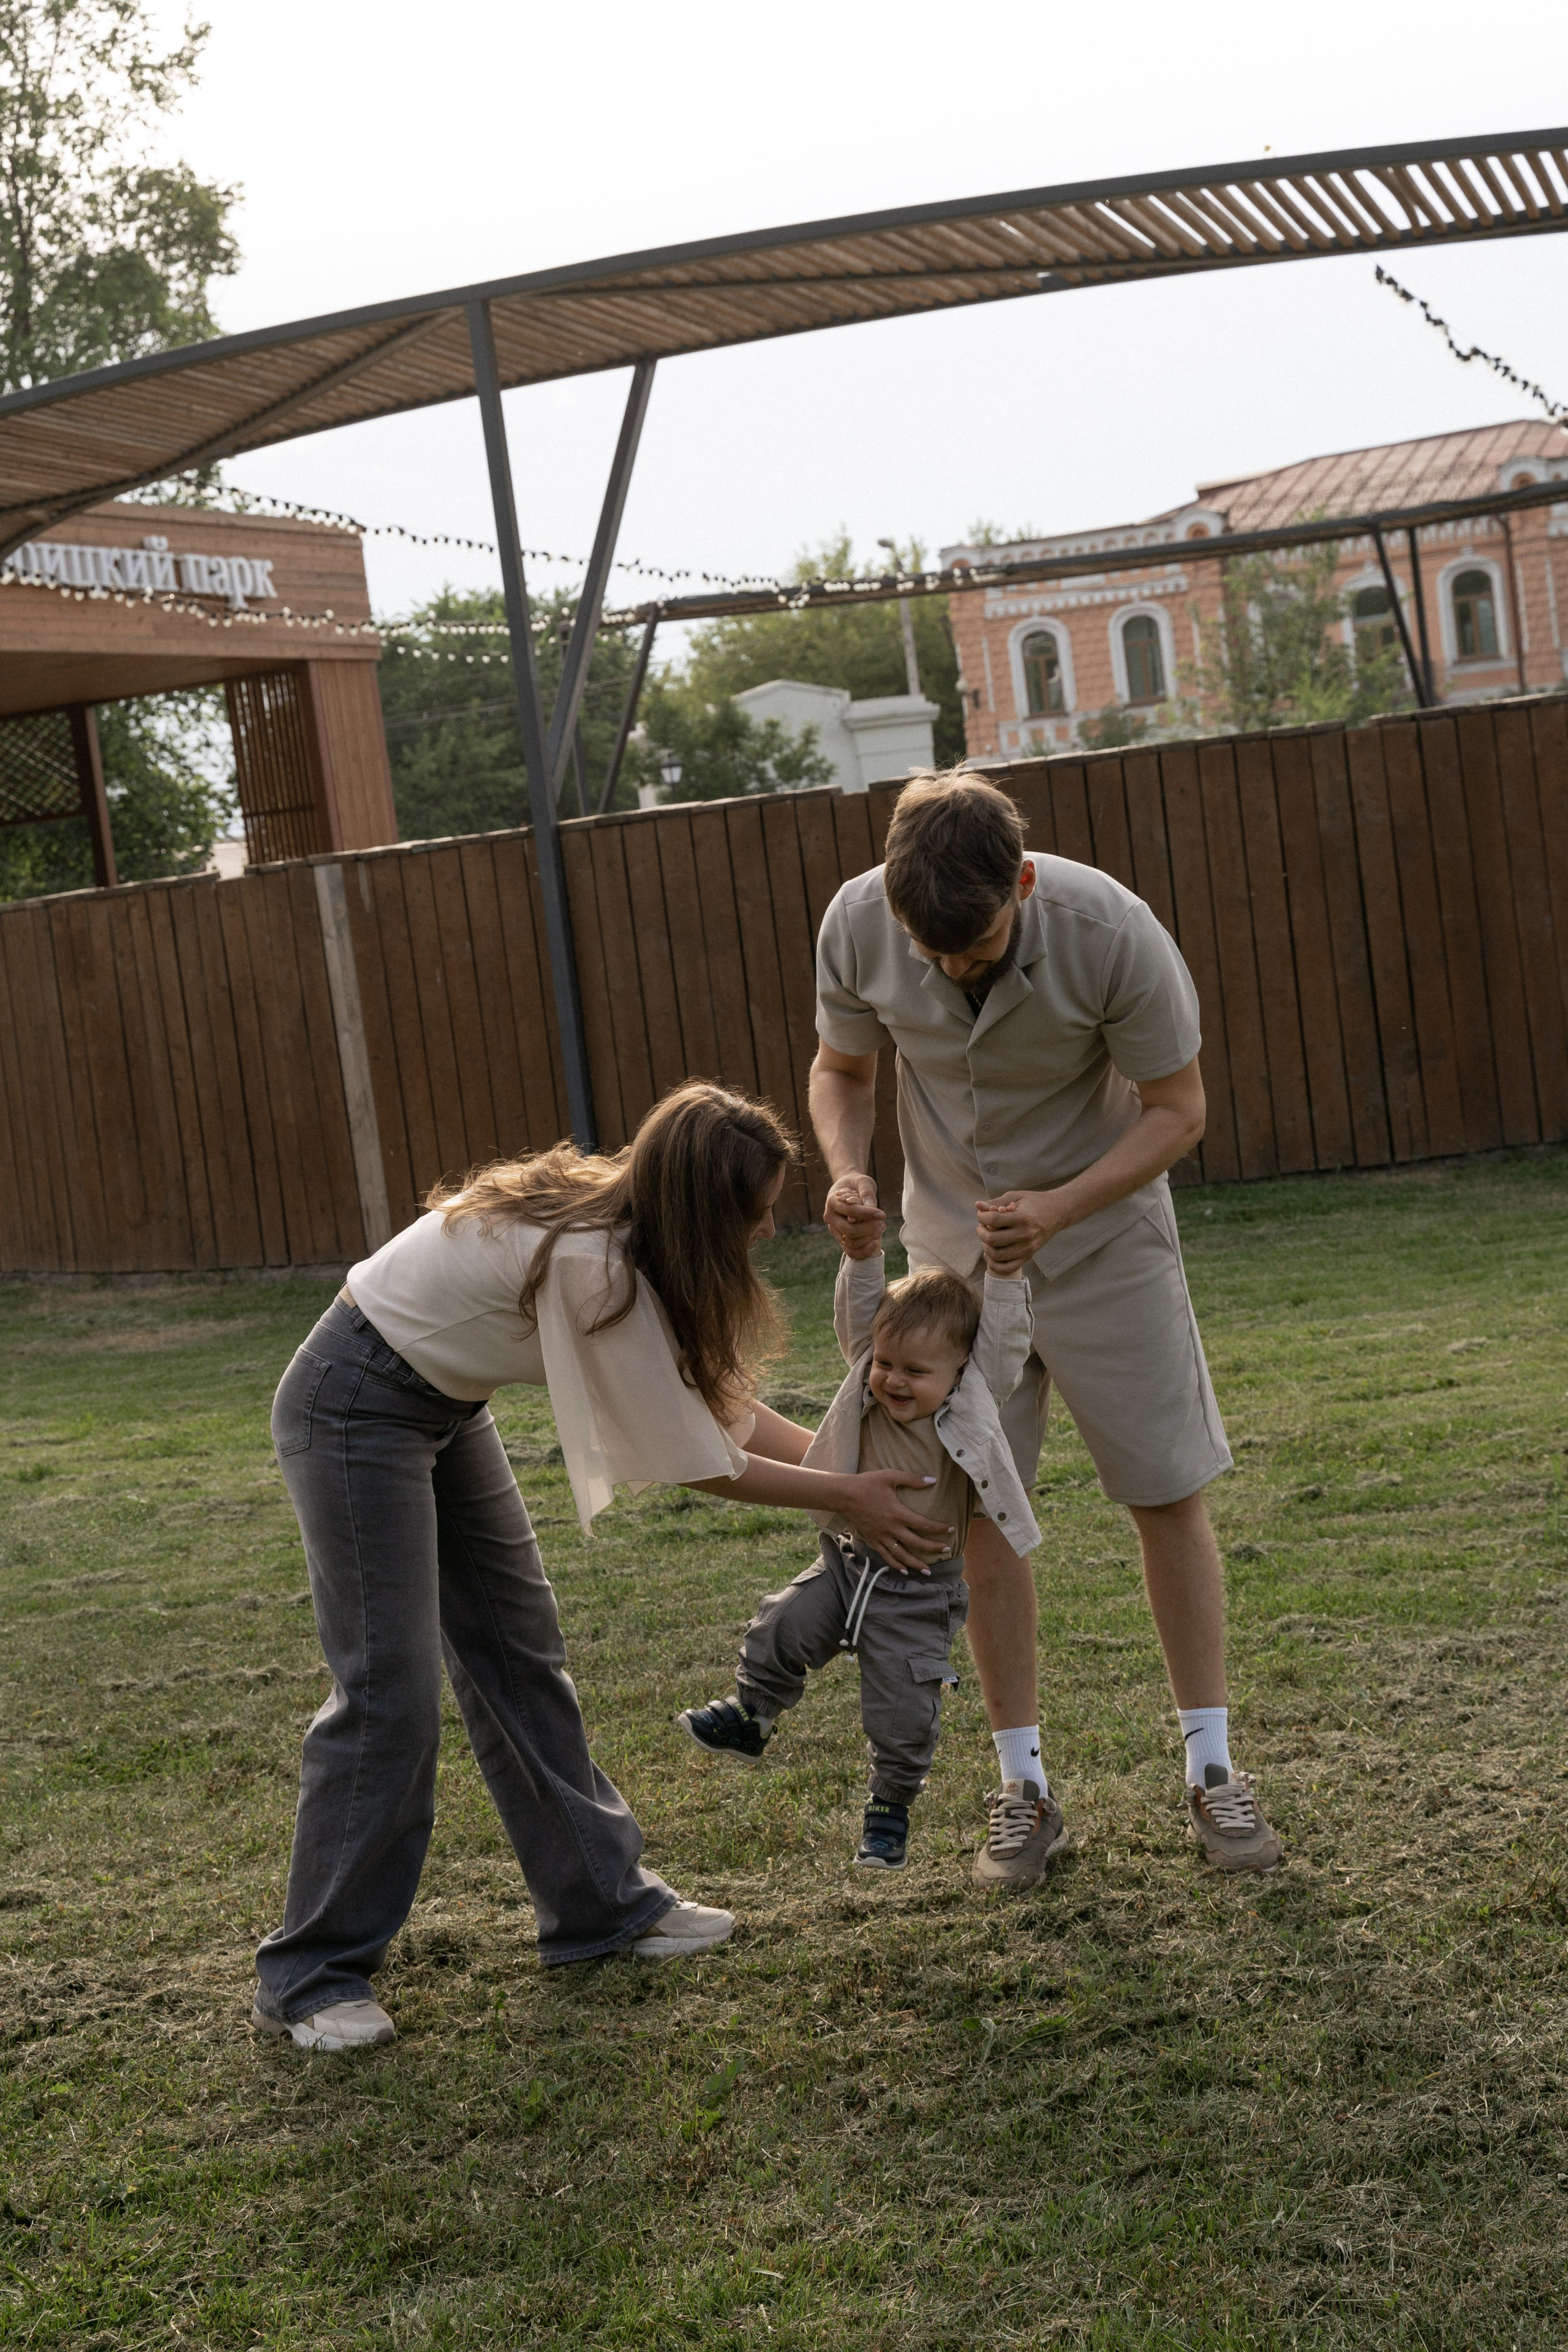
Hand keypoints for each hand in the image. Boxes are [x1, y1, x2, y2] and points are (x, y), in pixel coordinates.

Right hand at [825, 1171, 885, 1256]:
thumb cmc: (857, 1184)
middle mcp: (830, 1218)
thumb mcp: (863, 1182)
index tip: (882, 1214)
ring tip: (881, 1227)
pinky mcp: (841, 1239)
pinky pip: (851, 1251)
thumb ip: (867, 1193)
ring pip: (850, 1243)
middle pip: (849, 1230)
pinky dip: (864, 1251)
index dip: (867, 1214)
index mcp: (832, 1202)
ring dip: (869, 1239)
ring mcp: (834, 1230)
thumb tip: (872, 1207)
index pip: (850, 1211)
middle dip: (869, 1228)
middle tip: (882, 1223)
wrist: (848, 1189)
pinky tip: (876, 1242)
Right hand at [836, 1468, 952, 1571]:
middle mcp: (891, 1528)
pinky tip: (904, 1570)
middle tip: (946, 1550)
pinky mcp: (873, 1540)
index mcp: (897, 1513)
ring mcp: (881, 1537)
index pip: (923, 1524)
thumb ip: (912, 1479)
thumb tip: (933, 1480)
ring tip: (928, 1571)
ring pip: (901, 1555)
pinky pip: (886, 1556)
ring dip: (915, 1564)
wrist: (844, 1495)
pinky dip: (895, 1565)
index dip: (938, 1528)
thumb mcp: (890, 1476)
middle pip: (915, 1543)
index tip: (951, 1529)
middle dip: (932, 1548)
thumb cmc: (868, 1484)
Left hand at [975, 1188, 1071, 1274]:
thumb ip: (995, 1202)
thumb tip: (977, 1206)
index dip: (982, 1217)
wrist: (1057, 1213)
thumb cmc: (1034, 1202)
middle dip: (981, 1232)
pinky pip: (1007, 1268)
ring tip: (987, 1238)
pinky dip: (995, 1264)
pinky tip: (991, 1254)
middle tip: (982, 1227)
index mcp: (1022, 1217)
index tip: (982, 1214)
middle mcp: (1025, 1235)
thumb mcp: (1015, 1197)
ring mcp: (1027, 1248)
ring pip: (996, 1255)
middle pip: (992, 1239)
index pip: (993, 1220)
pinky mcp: (1029, 1256)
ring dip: (985, 1247)